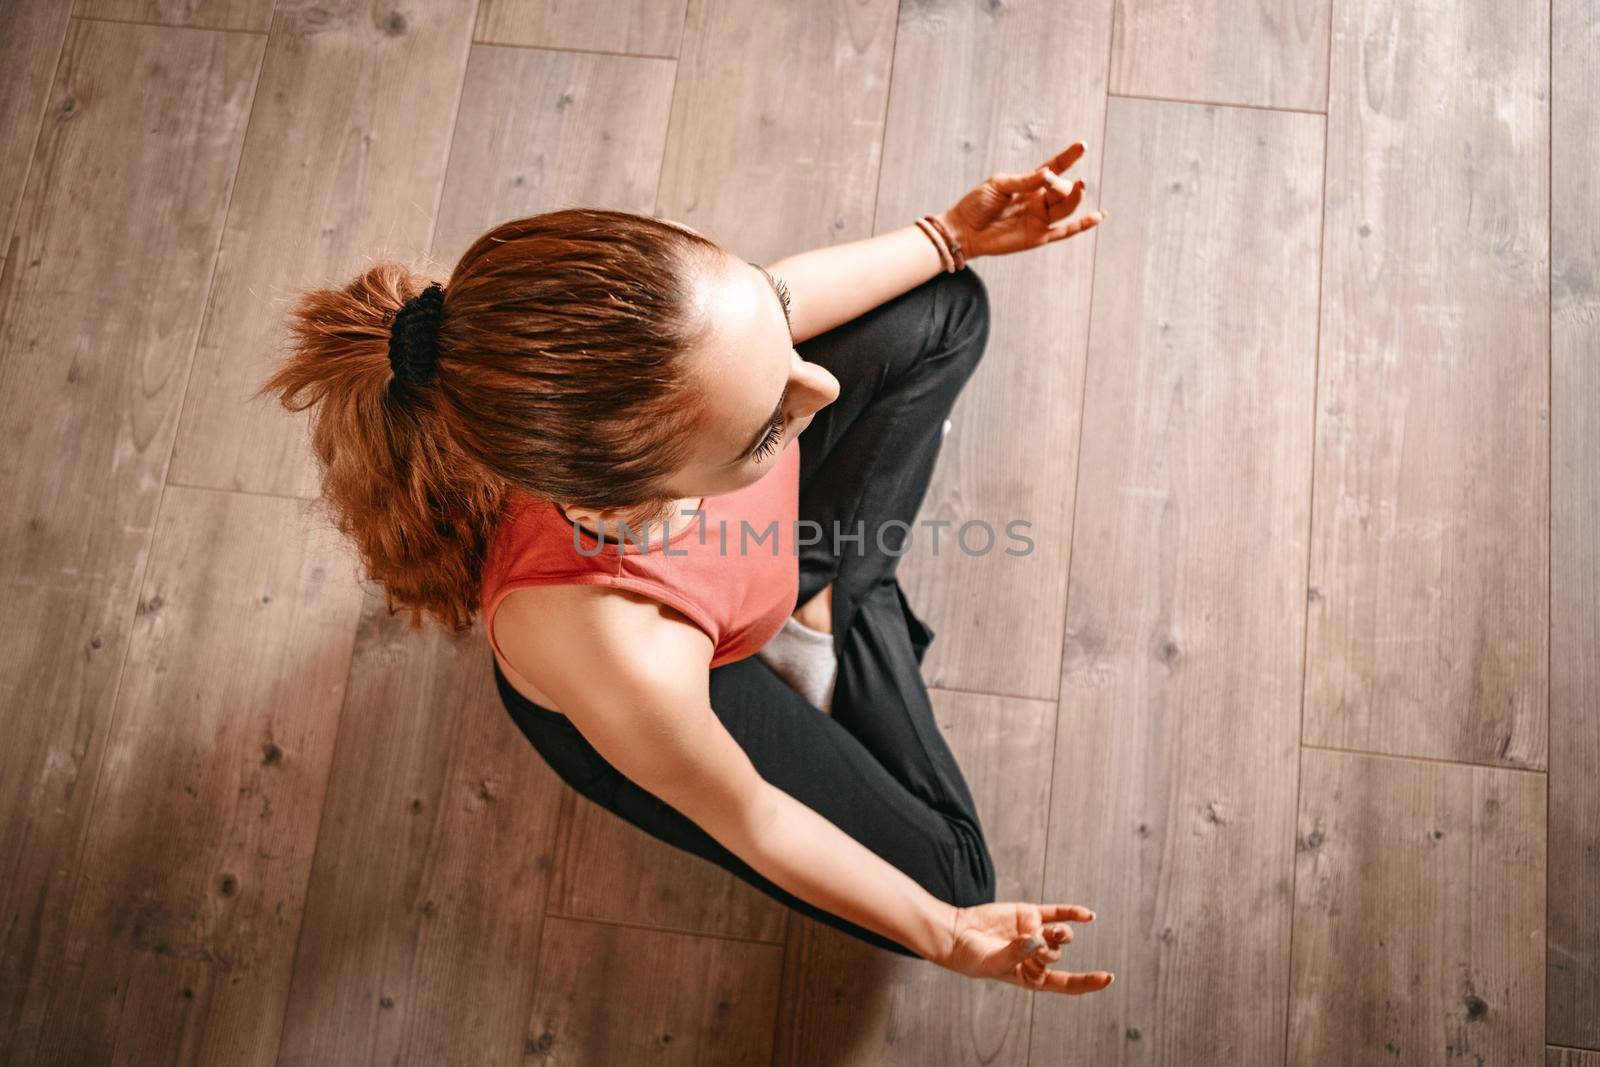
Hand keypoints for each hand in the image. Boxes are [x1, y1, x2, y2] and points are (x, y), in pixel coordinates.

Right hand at [934, 901, 1113, 993]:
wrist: (956, 934)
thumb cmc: (974, 958)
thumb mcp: (997, 963)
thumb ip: (1019, 952)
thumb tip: (1040, 938)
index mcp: (1031, 977)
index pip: (1066, 983)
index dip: (1087, 981)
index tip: (1108, 977)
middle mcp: (1036, 957)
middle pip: (1057, 955)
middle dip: (1048, 951)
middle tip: (1029, 944)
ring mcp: (1034, 934)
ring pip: (1060, 935)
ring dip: (1062, 934)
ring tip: (1049, 931)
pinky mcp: (1029, 915)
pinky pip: (1056, 913)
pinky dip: (1073, 913)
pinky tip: (1089, 915)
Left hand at [936, 142, 1105, 259]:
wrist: (964, 229)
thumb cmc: (977, 204)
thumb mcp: (998, 185)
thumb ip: (1024, 180)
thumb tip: (1048, 173)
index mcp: (1029, 184)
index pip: (1055, 167)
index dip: (1068, 157)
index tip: (1082, 145)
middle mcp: (1039, 200)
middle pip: (1062, 189)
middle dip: (1060, 183)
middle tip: (1048, 179)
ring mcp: (1040, 219)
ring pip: (1066, 207)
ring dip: (1074, 197)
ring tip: (1079, 185)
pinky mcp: (1038, 236)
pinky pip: (1065, 231)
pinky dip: (1082, 225)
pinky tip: (1099, 216)